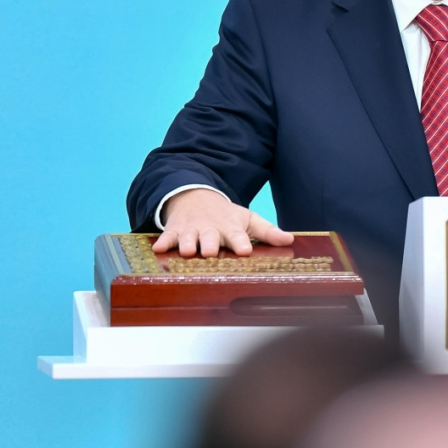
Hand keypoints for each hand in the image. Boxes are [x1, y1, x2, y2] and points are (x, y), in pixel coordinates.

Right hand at [153, 188, 294, 256]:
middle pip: (210, 238)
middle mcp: (210, 229)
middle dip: (209, 244)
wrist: (196, 196)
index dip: (240, 243)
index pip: (237, 236)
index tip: (244, 250)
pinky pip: (167, 237)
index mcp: (230, 228)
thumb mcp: (248, 219)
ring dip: (187, 244)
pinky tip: (158, 248)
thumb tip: (290, 240)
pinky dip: (162, 242)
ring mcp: (191, 230)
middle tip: (210, 251)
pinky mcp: (174, 231)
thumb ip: (268, 232)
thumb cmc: (226, 215)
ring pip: (188, 238)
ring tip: (187, 251)